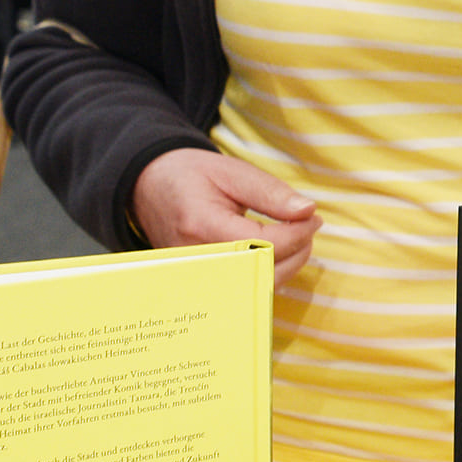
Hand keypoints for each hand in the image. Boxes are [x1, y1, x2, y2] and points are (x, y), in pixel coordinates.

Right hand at [132, 147, 320, 281]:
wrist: (149, 187)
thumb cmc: (190, 176)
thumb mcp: (231, 171)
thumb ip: (270, 193)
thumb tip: (307, 212)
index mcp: (201, 225)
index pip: (262, 245)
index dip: (297, 235)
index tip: (313, 217)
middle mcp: (196, 259)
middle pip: (262, 273)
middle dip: (297, 253)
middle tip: (308, 226)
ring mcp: (196, 276)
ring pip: (256, 288)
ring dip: (286, 265)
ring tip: (295, 236)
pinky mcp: (201, 284)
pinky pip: (244, 289)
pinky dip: (268, 274)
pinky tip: (277, 251)